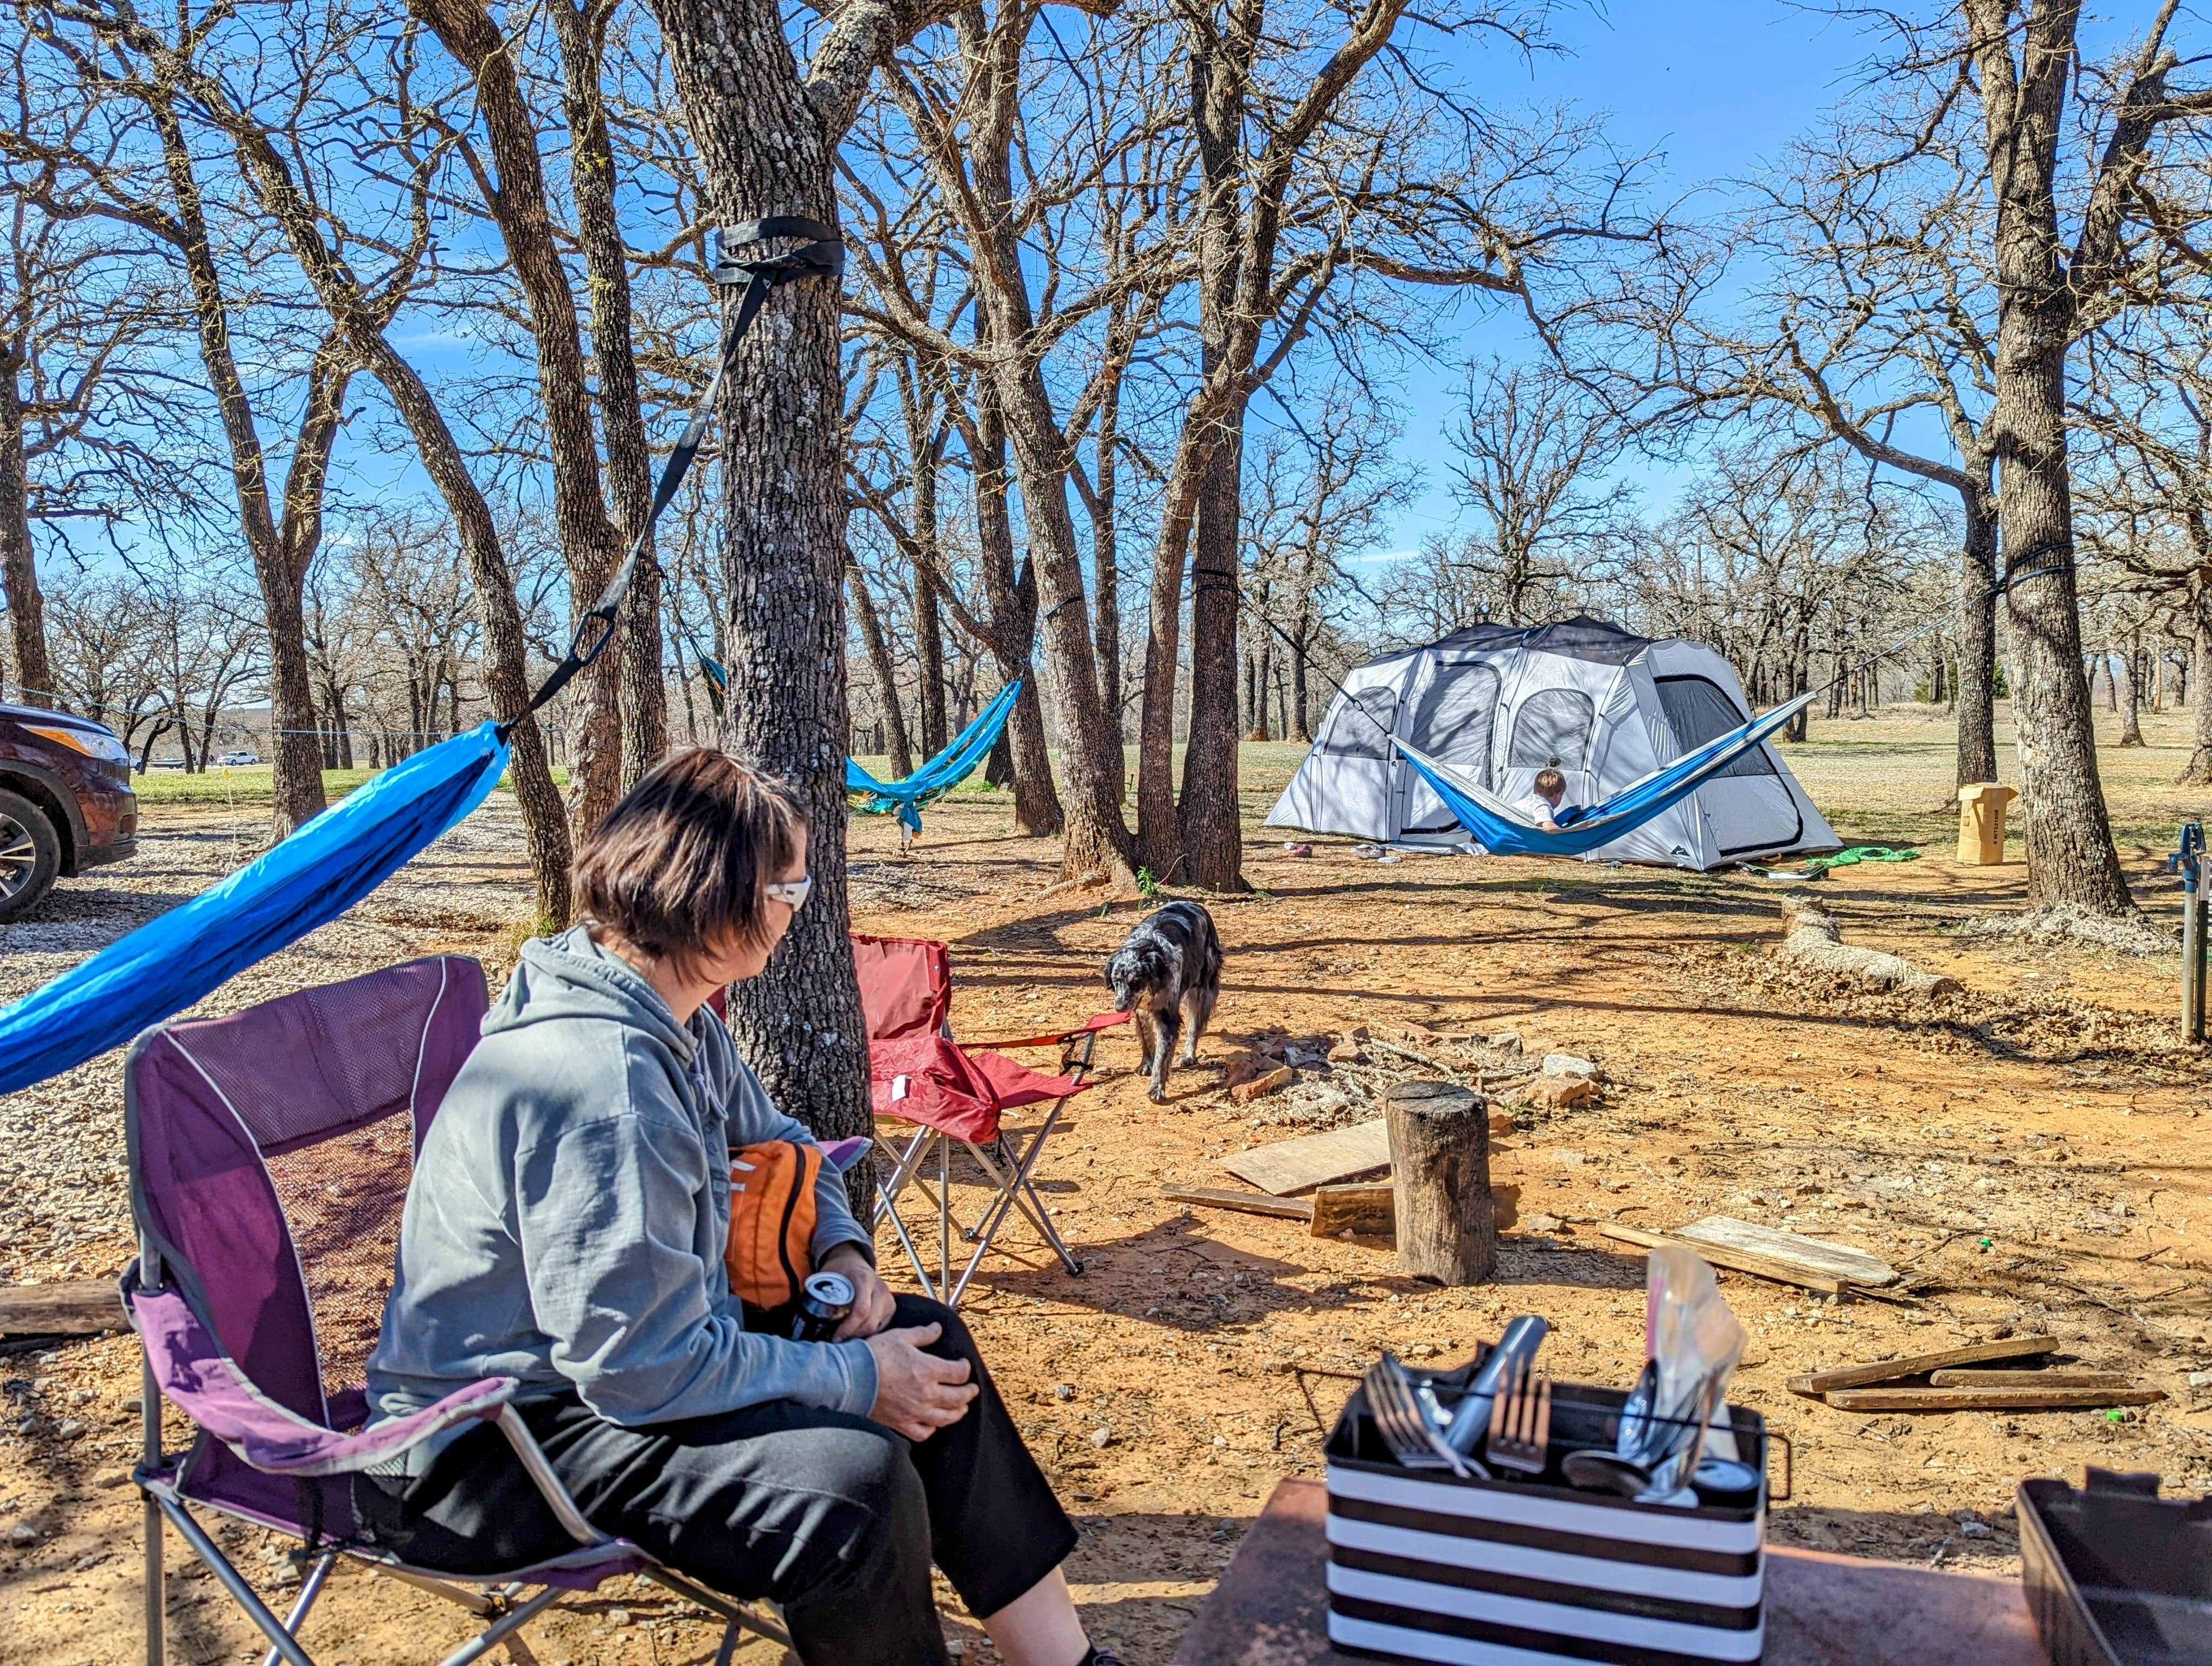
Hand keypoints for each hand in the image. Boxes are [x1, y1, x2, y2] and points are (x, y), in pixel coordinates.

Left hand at [821, 1244, 895, 1340]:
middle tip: (837, 1342)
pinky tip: (854, 1334)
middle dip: (853, 1336)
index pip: (861, 1310)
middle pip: (871, 1323)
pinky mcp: (891, 1307)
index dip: (847, 1328)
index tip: (834, 1337)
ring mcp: (888, 1298)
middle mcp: (880, 1289)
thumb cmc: (839, 1270)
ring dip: (860, 1337)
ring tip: (845, 1340)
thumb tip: (806, 1319)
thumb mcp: (828, 1276)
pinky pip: (880, 1327)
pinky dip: (868, 1334)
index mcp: (864, 1279)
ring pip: (877, 1327)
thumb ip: (821, 1294)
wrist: (854, 1261)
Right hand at [864, 1323, 976, 1440]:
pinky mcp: (901, 1423)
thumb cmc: (875, 1355)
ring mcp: (915, 1412)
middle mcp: (926, 1394)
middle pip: (959, 1398)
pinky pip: (923, 1432)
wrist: (850, 1378)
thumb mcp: (901, 1336)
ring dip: (957, 1412)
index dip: (965, 1368)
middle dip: (969, 1393)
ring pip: (946, 1418)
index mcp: (929, 1370)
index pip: (959, 1373)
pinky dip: (932, 1429)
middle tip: (972, 1389)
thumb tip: (938, 1329)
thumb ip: (923, 1334)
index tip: (963, 1364)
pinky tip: (934, 1423)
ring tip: (961, 1408)